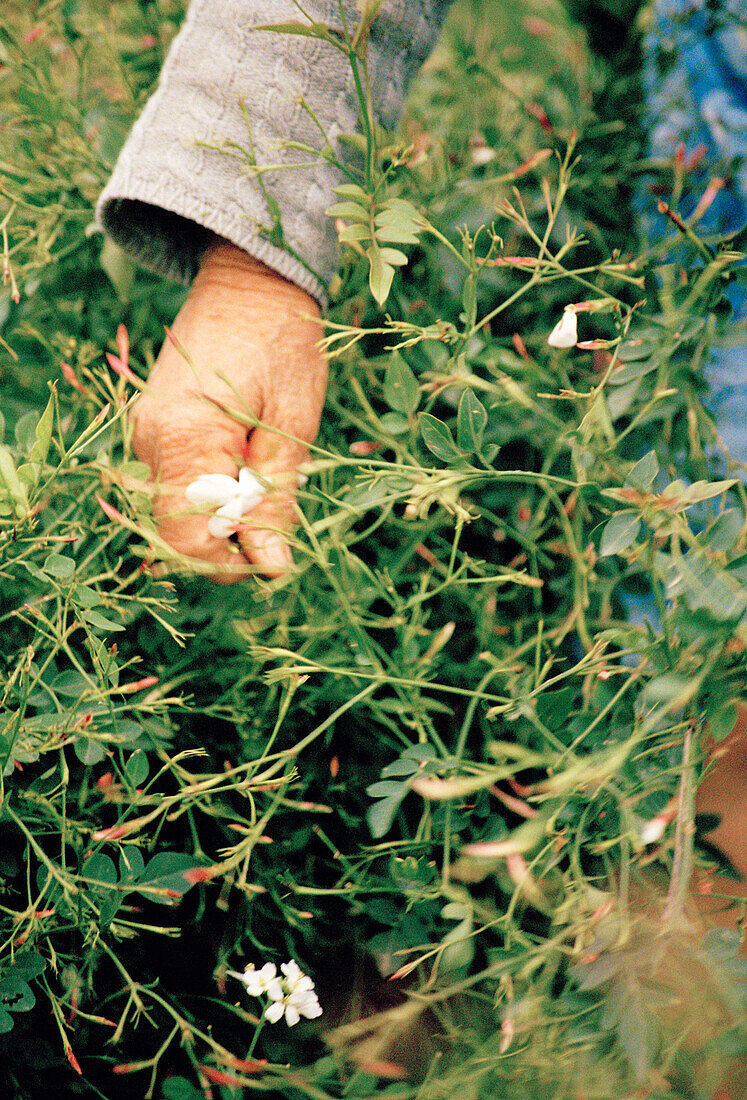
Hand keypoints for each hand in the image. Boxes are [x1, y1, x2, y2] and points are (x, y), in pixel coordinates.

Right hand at [131, 236, 327, 581]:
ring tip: (265, 481)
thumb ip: (274, 500)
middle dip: (230, 541)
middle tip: (278, 514)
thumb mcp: (291, 425)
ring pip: (177, 511)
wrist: (250, 279)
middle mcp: (151, 440)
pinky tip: (247, 465)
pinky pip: (178, 483)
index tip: (275, 553)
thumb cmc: (282, 342)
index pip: (187, 540)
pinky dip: (212, 491)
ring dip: (223, 516)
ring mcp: (148, 432)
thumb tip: (272, 568)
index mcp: (183, 437)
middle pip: (177, 532)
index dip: (231, 562)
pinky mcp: (156, 427)